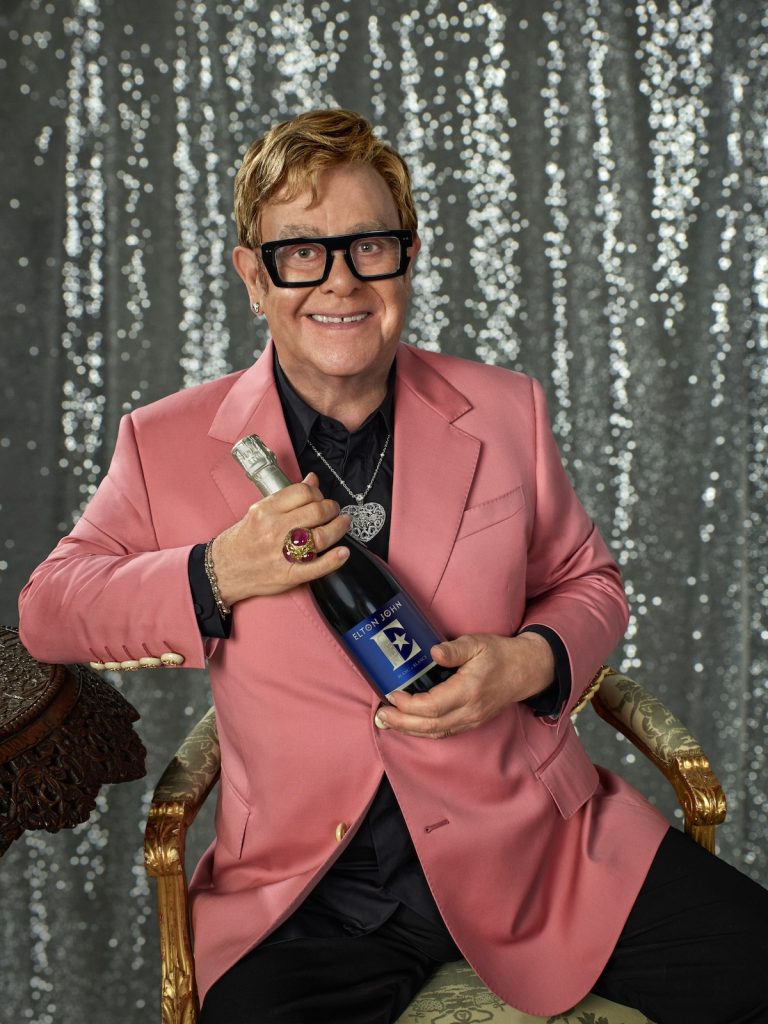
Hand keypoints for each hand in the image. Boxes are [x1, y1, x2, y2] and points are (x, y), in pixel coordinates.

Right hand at [210, 473, 350, 605]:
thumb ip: (287, 497)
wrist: (223, 570)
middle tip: (335, 510)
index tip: (321, 497)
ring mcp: (282, 554)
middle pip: (316, 512)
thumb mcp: (259, 511)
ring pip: (321, 537)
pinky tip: (343, 552)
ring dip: (339, 528)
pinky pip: (317, 567)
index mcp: (266, 511)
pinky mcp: (288, 575)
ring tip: (343, 524)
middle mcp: (274, 530)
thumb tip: (312, 480)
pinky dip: (335, 559)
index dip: (318, 493)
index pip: (303, 493)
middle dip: (332, 508)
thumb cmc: (241, 541)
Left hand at [374, 631, 555, 738]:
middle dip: (401, 722)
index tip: (392, 693)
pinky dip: (424, 731)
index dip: (408, 704)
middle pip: (430, 725)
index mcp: (469, 691)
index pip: (432, 705)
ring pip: (435, 732)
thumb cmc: (501, 655)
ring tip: (387, 723)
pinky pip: (444, 732)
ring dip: (409, 730)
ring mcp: (471, 720)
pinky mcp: (472, 722)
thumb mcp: (478, 643)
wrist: (526, 671)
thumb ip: (455, 649)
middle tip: (380, 715)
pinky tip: (409, 726)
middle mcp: (469, 711)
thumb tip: (433, 653)